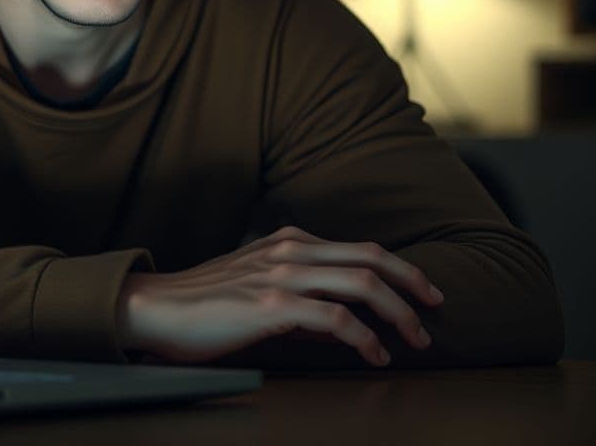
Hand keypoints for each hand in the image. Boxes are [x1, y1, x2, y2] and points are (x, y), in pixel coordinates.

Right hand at [116, 225, 443, 365]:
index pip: (357, 248)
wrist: (158, 308)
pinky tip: (375, 354)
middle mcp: (290, 249)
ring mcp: (281, 274)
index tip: (423, 291)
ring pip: (360, 283)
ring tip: (415, 339)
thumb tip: (344, 325)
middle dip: (412, 283)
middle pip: (369, 257)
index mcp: (288, 241)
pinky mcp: (271, 304)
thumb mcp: (259, 287)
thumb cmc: (206, 303)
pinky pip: (334, 317)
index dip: (398, 268)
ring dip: (397, 312)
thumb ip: (302, 298)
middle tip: (437, 308)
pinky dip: (364, 337)